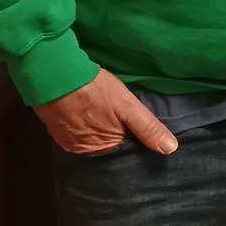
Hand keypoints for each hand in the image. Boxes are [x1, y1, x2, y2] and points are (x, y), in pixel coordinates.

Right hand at [33, 68, 177, 154]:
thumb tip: (170, 149)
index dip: (132, 138)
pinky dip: (83, 124)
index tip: (135, 126)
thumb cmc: (94, 89)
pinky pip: (75, 132)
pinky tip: (88, 111)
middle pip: (106, 145)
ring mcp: (67, 141)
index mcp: (102, 148)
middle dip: (115, 134)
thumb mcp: (127, 106)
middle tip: (118, 115)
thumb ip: (147, 127)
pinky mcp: (55, 130)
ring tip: (103, 112)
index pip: (124, 150)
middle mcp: (82, 151)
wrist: (55, 74)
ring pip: (91, 138)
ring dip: (98, 128)